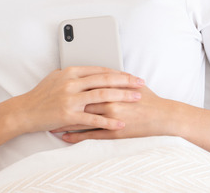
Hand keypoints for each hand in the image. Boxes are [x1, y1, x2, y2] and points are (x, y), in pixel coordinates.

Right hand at [12, 66, 144, 134]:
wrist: (24, 111)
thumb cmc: (40, 95)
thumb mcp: (56, 78)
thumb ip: (73, 74)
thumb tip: (89, 72)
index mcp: (70, 72)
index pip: (99, 70)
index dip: (118, 72)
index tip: (131, 74)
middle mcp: (71, 83)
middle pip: (105, 80)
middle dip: (126, 81)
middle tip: (141, 83)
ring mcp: (70, 99)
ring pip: (102, 96)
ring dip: (122, 97)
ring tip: (137, 99)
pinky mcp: (69, 116)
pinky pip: (93, 119)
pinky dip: (109, 122)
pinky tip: (120, 123)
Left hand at [50, 85, 175, 142]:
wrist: (162, 116)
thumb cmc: (148, 99)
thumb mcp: (131, 83)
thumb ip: (114, 77)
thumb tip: (101, 71)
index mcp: (110, 88)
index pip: (84, 87)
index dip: (68, 88)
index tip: (55, 89)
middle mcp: (108, 102)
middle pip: (78, 103)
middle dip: (61, 105)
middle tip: (47, 106)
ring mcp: (110, 118)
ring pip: (81, 120)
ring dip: (64, 122)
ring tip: (51, 123)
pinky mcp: (113, 132)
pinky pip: (90, 135)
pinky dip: (76, 136)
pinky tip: (65, 137)